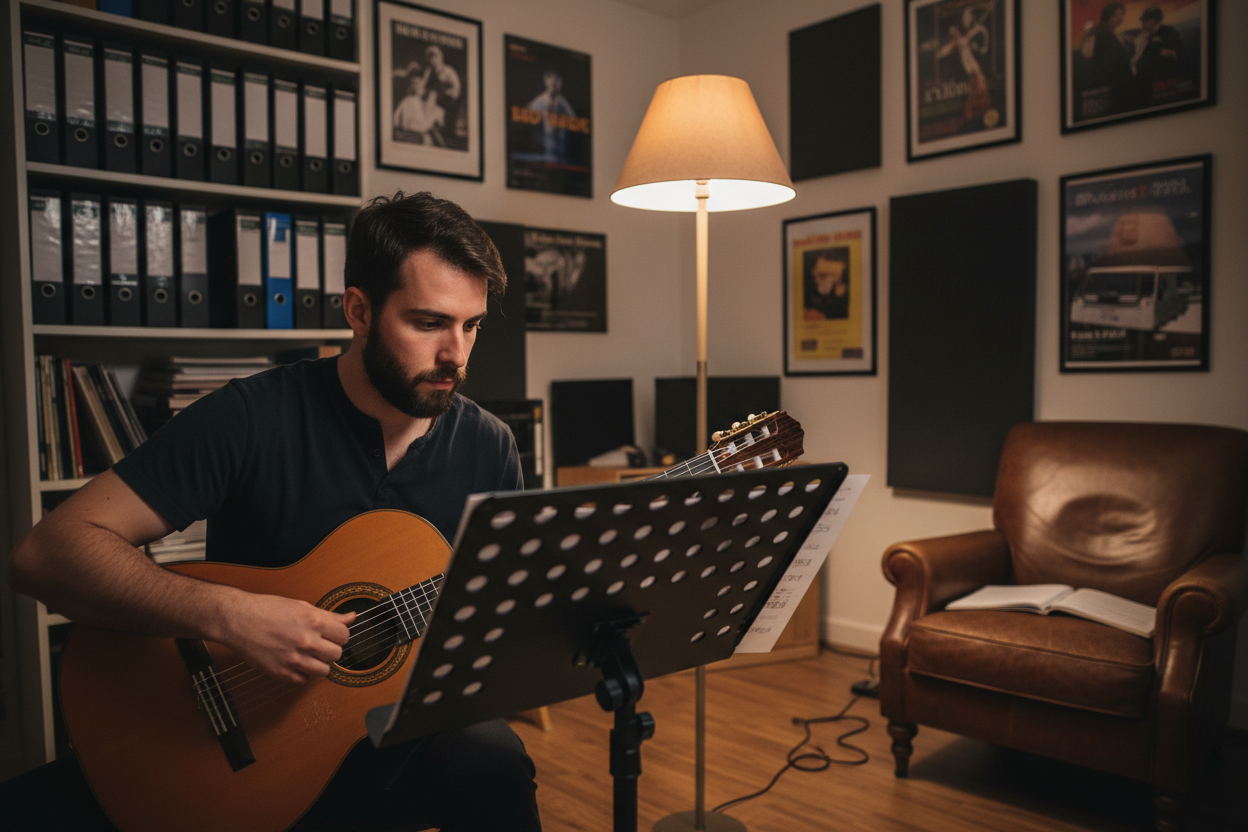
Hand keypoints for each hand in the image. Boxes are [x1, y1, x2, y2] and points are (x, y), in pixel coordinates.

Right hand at [217, 593, 356, 683]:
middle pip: (337, 654)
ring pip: (324, 671)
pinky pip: (304, 680)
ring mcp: (293, 659)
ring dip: (319, 664)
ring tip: (309, 655)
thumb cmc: (267, 609)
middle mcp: (305, 641)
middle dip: (331, 649)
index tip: (332, 634)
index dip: (339, 634)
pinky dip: (303, 674)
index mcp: (313, 621)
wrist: (237, 619)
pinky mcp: (280, 672)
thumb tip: (351, 618)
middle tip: (320, 644)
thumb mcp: (301, 606)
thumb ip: (329, 615)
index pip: (344, 635)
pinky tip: (297, 662)